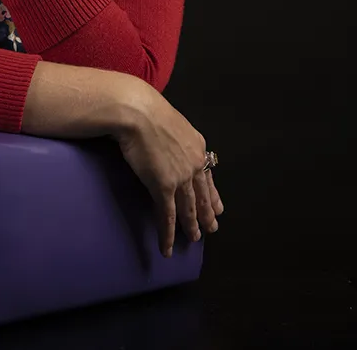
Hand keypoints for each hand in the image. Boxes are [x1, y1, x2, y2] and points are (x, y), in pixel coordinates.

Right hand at [112, 85, 218, 256]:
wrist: (138, 112)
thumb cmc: (147, 110)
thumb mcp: (170, 121)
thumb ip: (174, 136)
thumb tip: (168, 141)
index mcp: (198, 147)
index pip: (208, 176)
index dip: (213, 194)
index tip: (218, 207)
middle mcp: (195, 164)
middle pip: (203, 195)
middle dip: (207, 214)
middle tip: (212, 228)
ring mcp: (181, 178)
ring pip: (189, 208)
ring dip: (191, 225)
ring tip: (194, 238)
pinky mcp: (164, 187)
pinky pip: (167, 216)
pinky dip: (168, 234)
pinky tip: (167, 247)